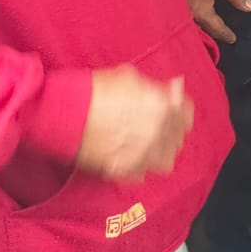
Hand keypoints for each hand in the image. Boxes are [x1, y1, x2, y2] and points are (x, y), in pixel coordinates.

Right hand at [75, 66, 193, 181]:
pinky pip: (141, 173)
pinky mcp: (123, 169)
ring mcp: (141, 153)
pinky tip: (131, 156)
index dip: (179, 112)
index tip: (173, 112)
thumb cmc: (94, 91)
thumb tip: (175, 87)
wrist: (64, 111)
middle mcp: (156, 132)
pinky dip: (139, 167)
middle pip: (177, 139)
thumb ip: (158, 86)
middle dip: (170, 132)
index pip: (185, 114)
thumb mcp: (130, 77)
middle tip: (156, 128)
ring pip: (164, 161)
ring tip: (146, 146)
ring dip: (158, 153)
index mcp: (161, 107)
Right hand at [177, 0, 250, 44]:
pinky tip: (188, 16)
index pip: (216, 28)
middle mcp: (187, 15)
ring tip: (206, 29)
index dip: (226, 34)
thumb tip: (248, 8)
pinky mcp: (168, 4)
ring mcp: (175, 11)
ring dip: (198, 28)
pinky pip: (179, 17)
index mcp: (202, 11)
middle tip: (219, 36)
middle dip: (211, 34)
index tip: (232, 38)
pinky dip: (186, 20)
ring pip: (190, 25)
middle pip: (201, 30)